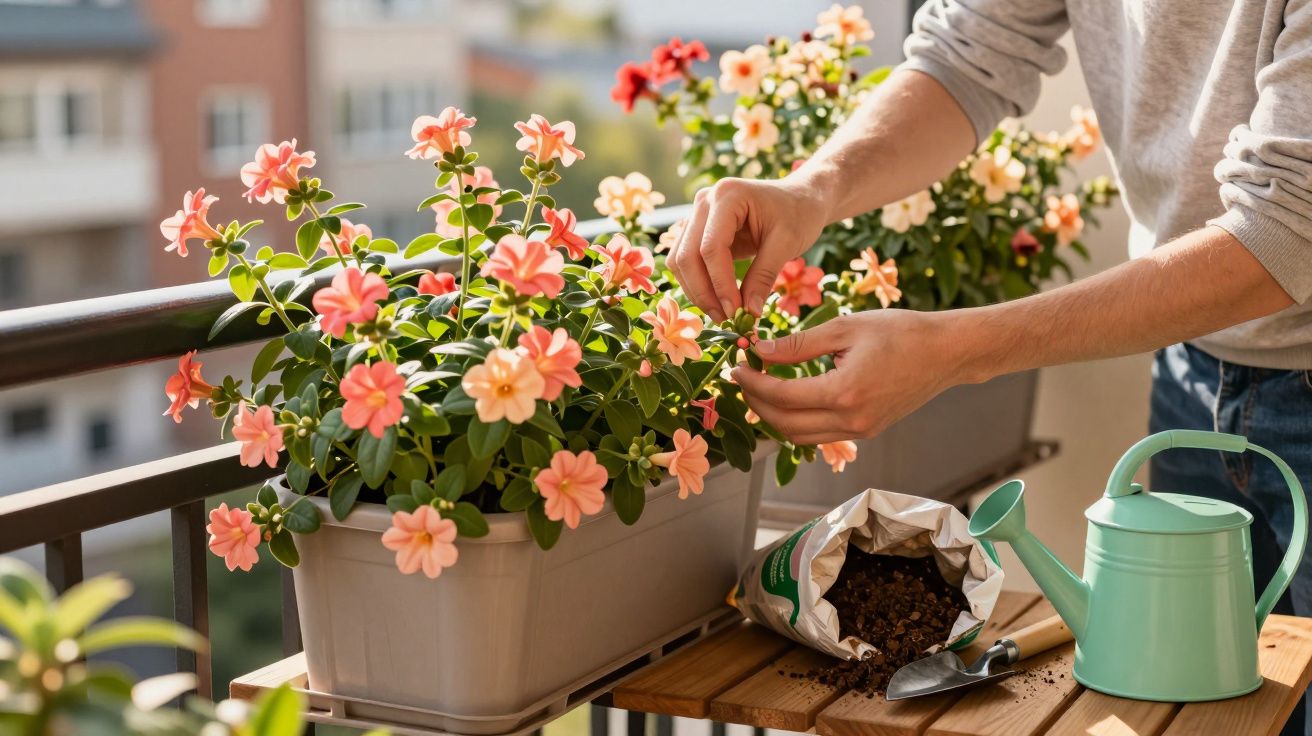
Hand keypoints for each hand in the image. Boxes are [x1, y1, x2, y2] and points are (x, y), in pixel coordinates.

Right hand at [666, 177, 827, 321]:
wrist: (800, 198)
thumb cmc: (798, 214)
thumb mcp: (787, 244)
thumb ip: (764, 277)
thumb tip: (748, 313)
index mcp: (727, 196)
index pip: (711, 248)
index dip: (720, 284)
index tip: (735, 312)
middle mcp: (705, 201)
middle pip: (687, 255)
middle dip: (703, 292)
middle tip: (724, 319)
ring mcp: (697, 214)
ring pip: (680, 260)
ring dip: (696, 291)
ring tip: (721, 314)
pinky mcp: (698, 229)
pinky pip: (686, 260)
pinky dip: (697, 283)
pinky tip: (716, 301)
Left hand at [730, 309, 968, 444]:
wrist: (946, 352)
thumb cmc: (901, 332)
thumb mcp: (845, 328)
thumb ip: (798, 344)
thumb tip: (759, 351)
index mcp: (844, 392)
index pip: (782, 398)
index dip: (752, 384)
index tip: (736, 367)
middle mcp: (852, 420)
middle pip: (785, 426)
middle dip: (757, 403)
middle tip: (743, 378)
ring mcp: (861, 431)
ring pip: (801, 436)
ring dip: (776, 416)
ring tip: (761, 387)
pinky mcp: (868, 431)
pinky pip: (821, 435)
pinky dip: (799, 420)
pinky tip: (790, 396)